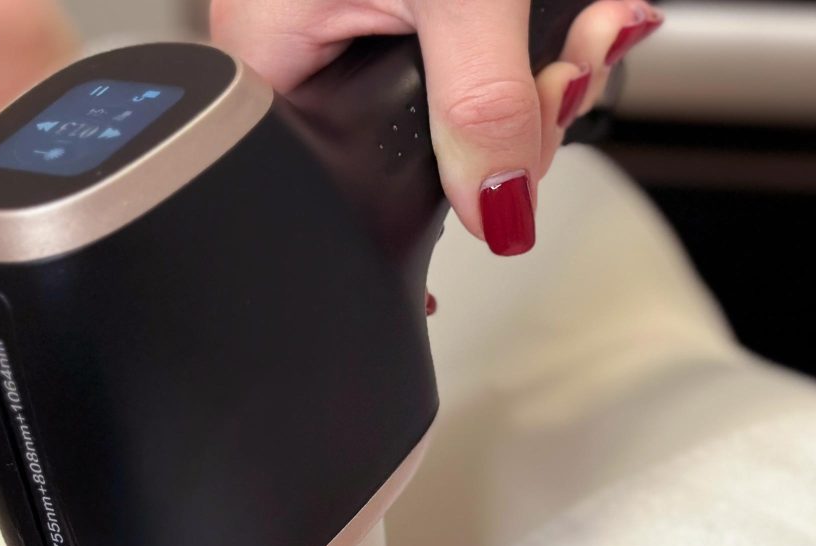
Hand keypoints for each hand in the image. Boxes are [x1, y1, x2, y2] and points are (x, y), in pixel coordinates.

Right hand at [211, 0, 663, 254]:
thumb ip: (479, 104)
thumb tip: (496, 212)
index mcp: (271, 57)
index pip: (343, 179)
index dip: (432, 198)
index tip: (494, 198)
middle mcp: (306, 48)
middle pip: (419, 147)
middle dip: (517, 125)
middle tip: (564, 82)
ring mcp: (359, 22)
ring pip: (460, 103)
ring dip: (547, 79)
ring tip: (586, 34)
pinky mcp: (413, 6)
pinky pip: (480, 55)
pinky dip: (543, 39)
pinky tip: (580, 18)